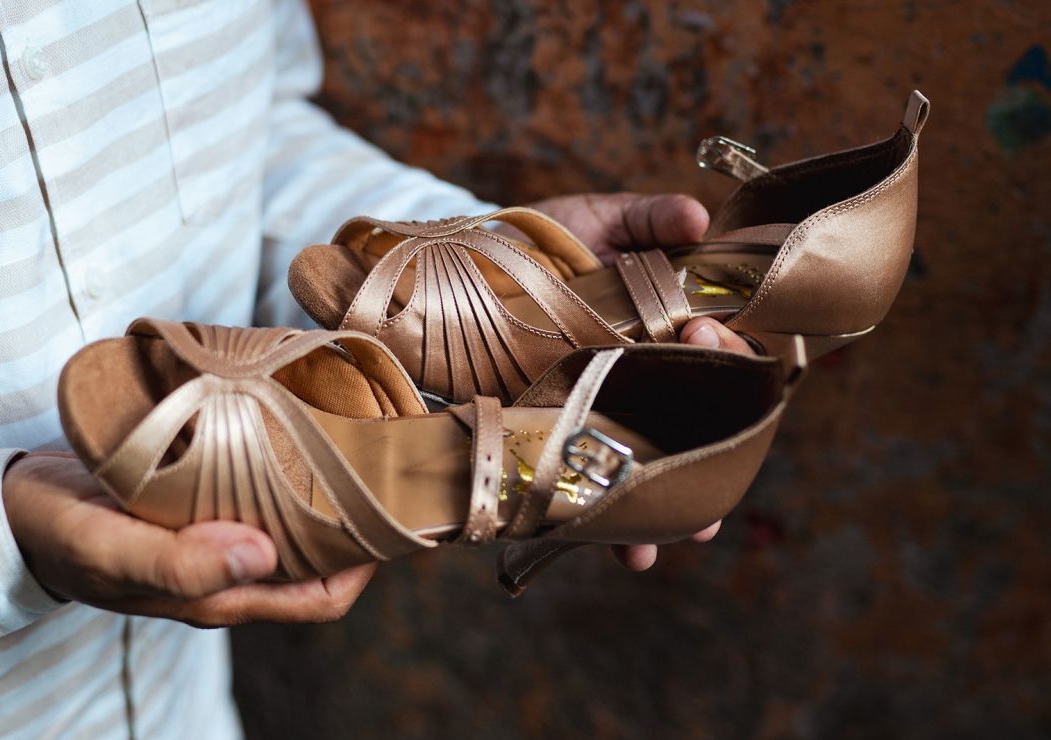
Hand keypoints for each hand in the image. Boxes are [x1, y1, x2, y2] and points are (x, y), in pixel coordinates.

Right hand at [3, 452, 374, 625]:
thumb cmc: (60, 536)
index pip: (321, 595)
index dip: (368, 565)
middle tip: (389, 460)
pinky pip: (268, 484)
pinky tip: (302, 420)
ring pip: (301, 515)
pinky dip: (291, 459)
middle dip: (362, 516)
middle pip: (324, 553)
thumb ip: (177, 563)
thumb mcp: (108, 552)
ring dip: (331, 483)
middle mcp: (235, 567)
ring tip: (358, 433)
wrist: (17, 507)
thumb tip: (264, 558)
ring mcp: (224, 531)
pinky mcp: (209, 497)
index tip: (398, 516)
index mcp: (222, 594)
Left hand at [523, 192, 755, 571]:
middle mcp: (642, 379)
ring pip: (649, 468)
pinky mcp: (555, 436)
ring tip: (673, 539)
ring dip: (665, 509)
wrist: (459, 265)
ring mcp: (601, 412)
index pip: (720, 353)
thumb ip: (646, 220)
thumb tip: (700, 218)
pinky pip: (588, 485)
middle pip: (697, 425)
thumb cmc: (538, 240)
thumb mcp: (596, 220)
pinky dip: (605, 523)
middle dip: (713, 453)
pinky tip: (621, 550)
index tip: (703, 336)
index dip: (731, 355)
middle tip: (715, 459)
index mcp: (663, 329)